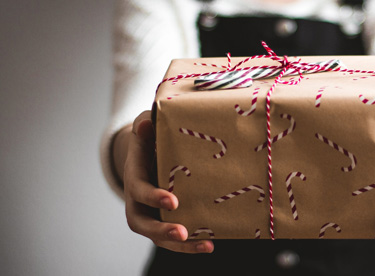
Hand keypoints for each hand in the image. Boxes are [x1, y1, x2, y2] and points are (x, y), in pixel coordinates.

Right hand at [121, 111, 213, 252]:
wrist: (148, 153)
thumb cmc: (150, 138)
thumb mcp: (146, 126)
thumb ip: (145, 124)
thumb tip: (146, 124)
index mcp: (134, 177)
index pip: (139, 190)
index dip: (153, 197)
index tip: (173, 201)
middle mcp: (138, 201)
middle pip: (142, 223)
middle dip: (161, 230)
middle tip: (182, 232)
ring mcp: (150, 214)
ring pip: (158, 237)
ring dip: (180, 245)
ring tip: (205, 245)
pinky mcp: (164, 221)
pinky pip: (173, 238)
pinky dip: (190, 245)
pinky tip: (210, 244)